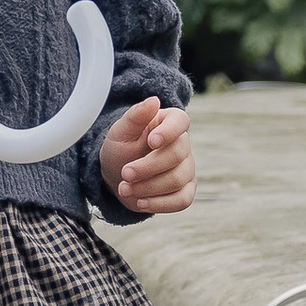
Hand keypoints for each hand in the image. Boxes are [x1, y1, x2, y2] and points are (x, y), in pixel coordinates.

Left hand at [99, 97, 193, 215]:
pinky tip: (140, 202)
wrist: (118, 176)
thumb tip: (154, 101)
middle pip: (176, 156)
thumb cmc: (121, 149)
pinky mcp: (186, 190)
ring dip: (149, 187)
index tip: (151, 141)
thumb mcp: (120, 131)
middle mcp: (183, 144)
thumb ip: (135, 116)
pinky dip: (160, 204)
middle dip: (148, 167)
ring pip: (178, 180)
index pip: (181, 121)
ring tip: (125, 188)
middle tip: (125, 173)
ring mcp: (187, 168)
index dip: (169, 132)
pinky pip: (182, 200)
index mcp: (169, 122)